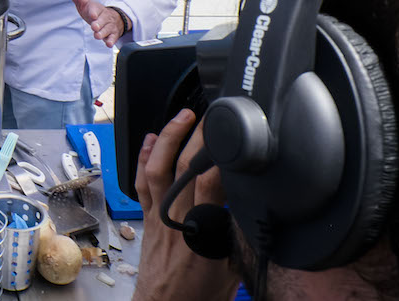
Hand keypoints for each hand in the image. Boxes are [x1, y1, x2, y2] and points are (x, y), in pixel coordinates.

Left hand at [66, 0, 126, 47]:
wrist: (111, 18)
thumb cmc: (93, 11)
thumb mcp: (84, 3)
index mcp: (96, 8)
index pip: (95, 9)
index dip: (94, 11)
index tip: (92, 14)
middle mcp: (104, 17)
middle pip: (103, 20)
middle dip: (98, 24)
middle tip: (94, 26)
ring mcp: (109, 26)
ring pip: (108, 29)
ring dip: (103, 33)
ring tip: (97, 36)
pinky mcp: (113, 34)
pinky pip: (113, 38)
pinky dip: (111, 41)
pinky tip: (108, 43)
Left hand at [133, 109, 239, 300]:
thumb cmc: (200, 293)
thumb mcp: (233, 265)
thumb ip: (241, 234)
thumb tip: (256, 207)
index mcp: (203, 230)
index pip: (212, 183)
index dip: (219, 155)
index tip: (230, 135)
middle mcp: (178, 217)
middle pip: (184, 168)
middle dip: (195, 137)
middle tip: (208, 116)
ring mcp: (159, 214)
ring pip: (158, 168)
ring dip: (169, 138)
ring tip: (182, 117)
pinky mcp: (147, 217)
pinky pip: (142, 182)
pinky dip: (144, 157)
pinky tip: (151, 139)